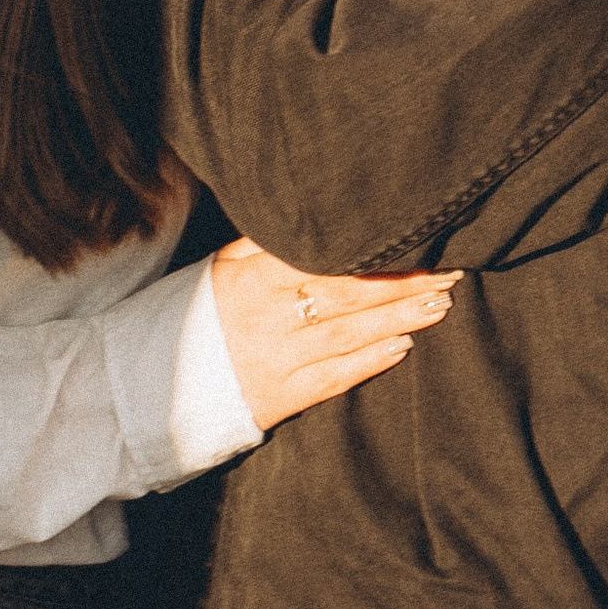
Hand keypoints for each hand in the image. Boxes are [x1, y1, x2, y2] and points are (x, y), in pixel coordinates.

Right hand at [208, 236, 459, 432]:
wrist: (159, 381)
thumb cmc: (201, 312)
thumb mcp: (223, 265)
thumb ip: (264, 241)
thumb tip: (308, 212)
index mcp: (254, 275)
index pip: (323, 257)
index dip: (372, 250)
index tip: (414, 237)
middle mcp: (269, 315)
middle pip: (347, 294)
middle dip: (402, 283)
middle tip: (447, 272)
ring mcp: (278, 358)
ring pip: (349, 334)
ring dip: (398, 318)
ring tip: (440, 304)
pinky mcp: (282, 396)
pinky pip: (333, 377)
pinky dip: (370, 362)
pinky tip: (403, 346)